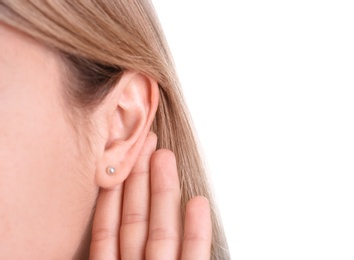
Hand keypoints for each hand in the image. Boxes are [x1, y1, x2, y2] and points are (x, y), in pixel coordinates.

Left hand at [89, 132, 211, 258]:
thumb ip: (101, 243)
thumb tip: (85, 209)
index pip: (107, 230)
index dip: (112, 194)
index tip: (114, 165)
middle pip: (136, 222)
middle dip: (140, 180)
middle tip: (144, 144)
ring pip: (162, 233)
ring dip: (166, 192)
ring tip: (165, 155)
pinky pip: (194, 257)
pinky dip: (197, 232)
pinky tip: (199, 202)